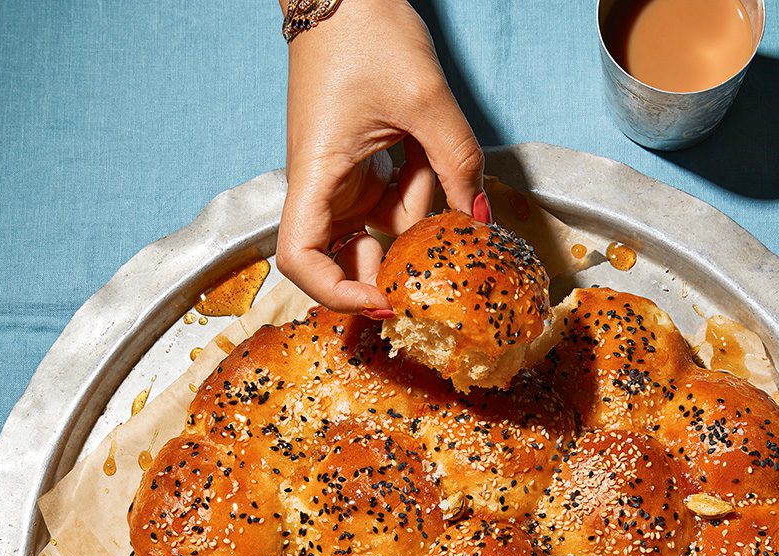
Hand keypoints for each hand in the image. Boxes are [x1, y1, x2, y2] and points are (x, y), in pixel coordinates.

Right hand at [277, 0, 487, 312]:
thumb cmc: (367, 32)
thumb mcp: (425, 98)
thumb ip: (457, 162)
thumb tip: (478, 221)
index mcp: (317, 174)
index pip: (300, 259)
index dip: (336, 293)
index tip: (382, 300)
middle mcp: (321, 187)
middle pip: (347, 255)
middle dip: (393, 255)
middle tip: (434, 249)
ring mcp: (341, 180)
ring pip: (380, 228)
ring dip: (415, 210)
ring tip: (428, 154)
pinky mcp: (359, 169)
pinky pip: (390, 202)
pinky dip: (416, 191)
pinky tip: (425, 155)